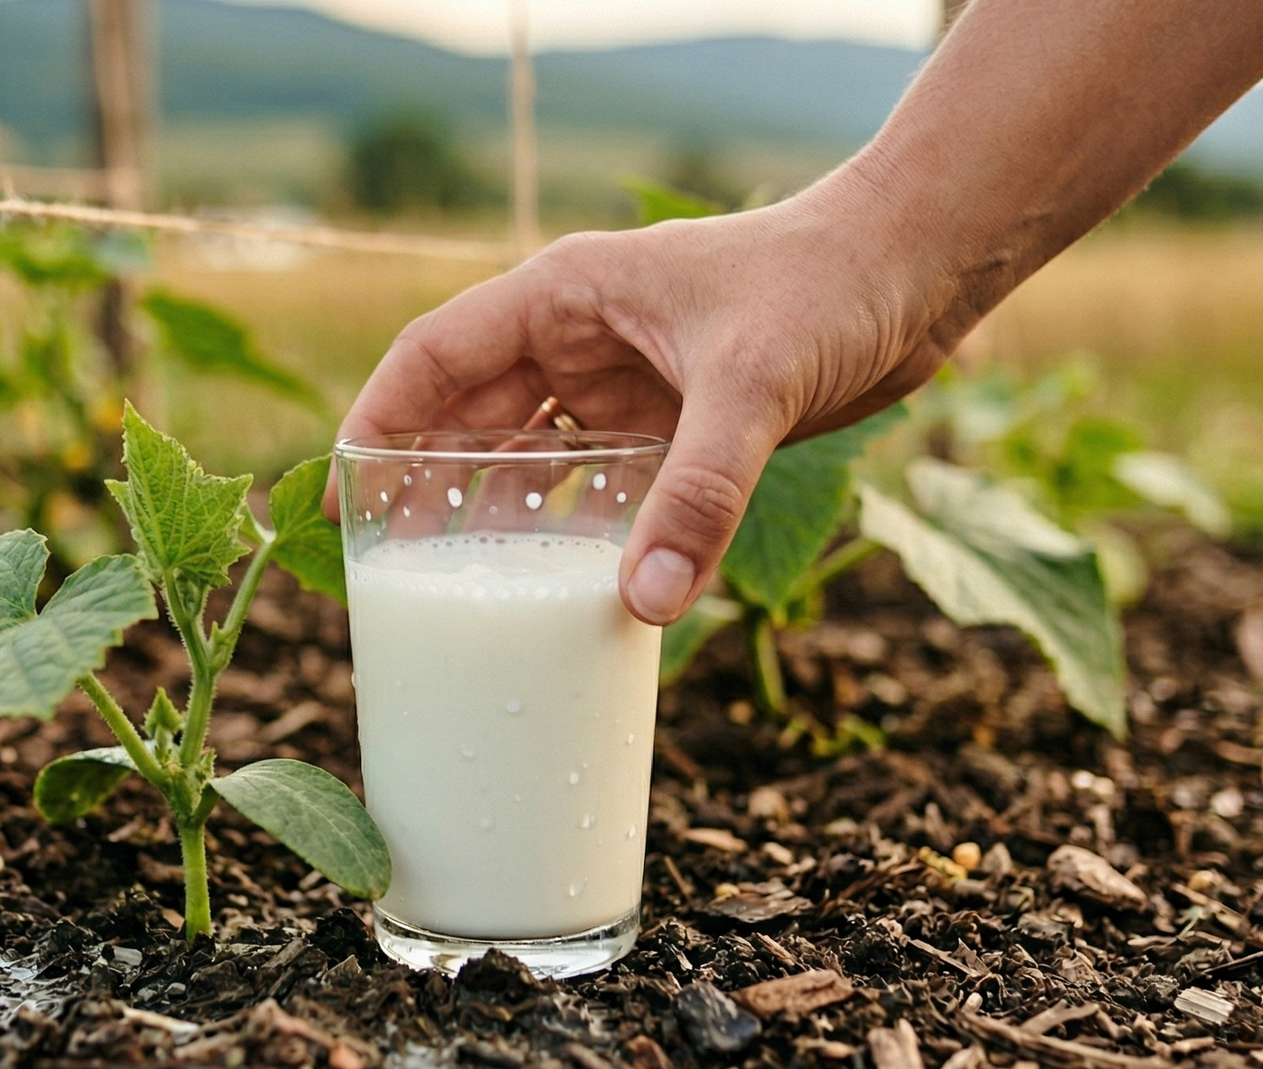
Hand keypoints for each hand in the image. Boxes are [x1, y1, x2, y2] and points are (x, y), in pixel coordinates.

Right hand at [334, 180, 958, 625]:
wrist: (923, 270)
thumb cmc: (827, 283)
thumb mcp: (754, 385)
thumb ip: (698, 493)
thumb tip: (644, 603)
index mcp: (565, 296)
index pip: (436, 357)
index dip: (380, 422)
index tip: (339, 493)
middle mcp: (581, 341)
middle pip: (471, 419)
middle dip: (430, 489)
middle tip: (393, 573)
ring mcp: (625, 385)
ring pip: (533, 460)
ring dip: (502, 521)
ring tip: (463, 594)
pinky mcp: (674, 426)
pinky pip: (602, 488)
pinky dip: (579, 534)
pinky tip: (563, 589)